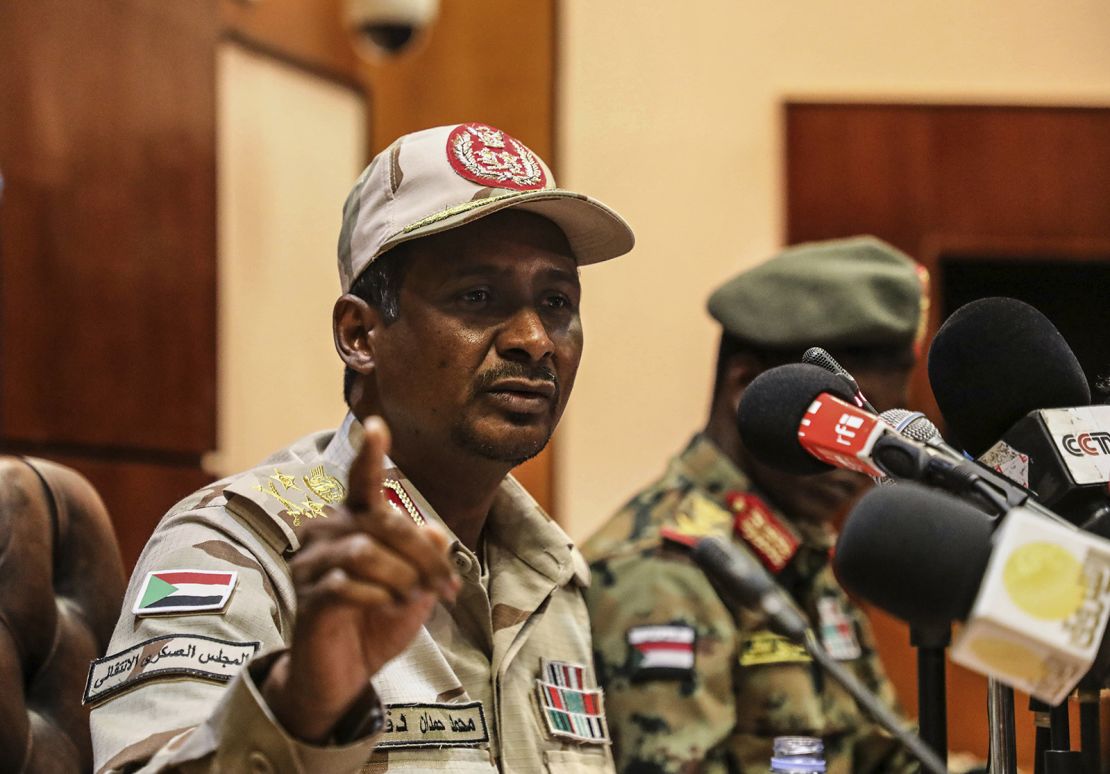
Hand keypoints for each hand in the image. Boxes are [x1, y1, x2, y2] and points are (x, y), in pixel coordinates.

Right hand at [263, 417, 459, 742]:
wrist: (344, 674)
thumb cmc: (377, 622)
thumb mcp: (416, 588)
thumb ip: (426, 557)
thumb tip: (436, 529)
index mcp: (353, 524)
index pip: (360, 483)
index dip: (369, 454)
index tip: (376, 425)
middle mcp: (327, 535)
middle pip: (382, 523)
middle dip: (423, 554)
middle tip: (446, 584)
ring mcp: (312, 566)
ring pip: (365, 552)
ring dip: (402, 578)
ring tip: (413, 599)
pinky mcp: (307, 598)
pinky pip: (347, 585)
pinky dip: (377, 597)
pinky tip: (385, 608)